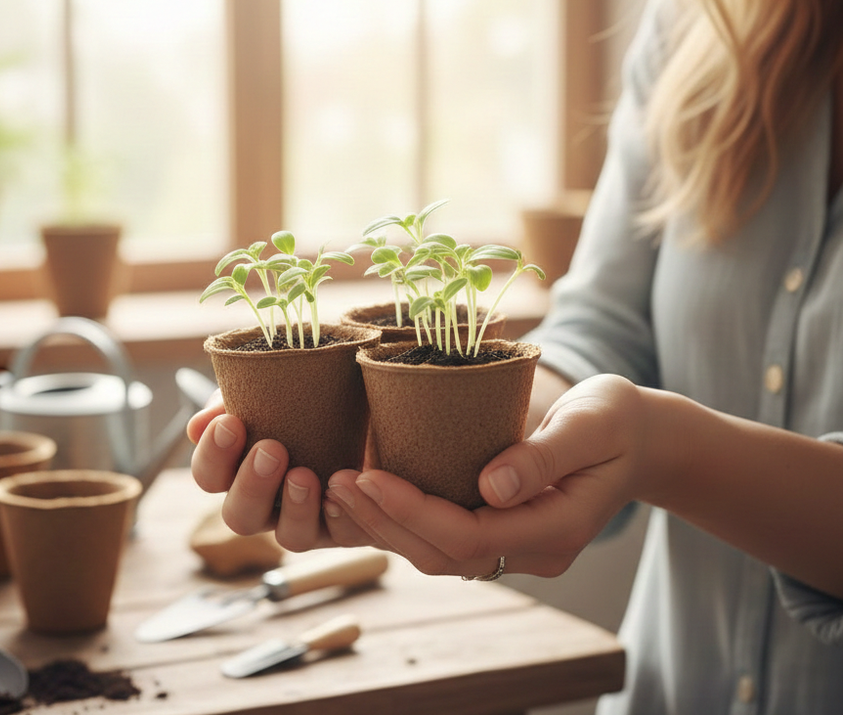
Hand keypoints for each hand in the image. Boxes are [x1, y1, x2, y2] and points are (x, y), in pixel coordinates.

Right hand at [188, 390, 377, 551]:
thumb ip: (230, 400)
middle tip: (271, 449)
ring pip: (290, 536)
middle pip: (239, 517)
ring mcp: (309, 517)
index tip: (231, 422)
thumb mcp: (270, 386)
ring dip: (295, 507)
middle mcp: (270, 502)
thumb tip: (198, 427)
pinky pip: (342, 534)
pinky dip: (341, 513)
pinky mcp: (349, 522)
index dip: (213, 455)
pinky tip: (343, 487)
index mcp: (241, 469)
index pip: (210, 476)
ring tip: (305, 475)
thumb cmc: (309, 393)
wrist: (370, 398)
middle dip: (251, 485)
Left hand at [323, 374, 647, 578]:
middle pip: (445, 555)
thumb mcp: (592, 424)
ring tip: (338, 488)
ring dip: (385, 525)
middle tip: (335, 482)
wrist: (639, 439)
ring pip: (439, 555)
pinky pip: (444, 540)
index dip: (415, 510)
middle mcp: (533, 551)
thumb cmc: (617, 421)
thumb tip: (490, 487)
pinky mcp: (501, 532)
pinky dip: (402, 520)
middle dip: (385, 522)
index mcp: (557, 529)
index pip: (471, 534)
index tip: (369, 476)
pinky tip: (369, 492)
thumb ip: (544, 455)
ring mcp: (517, 548)